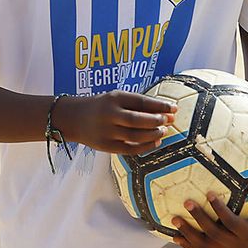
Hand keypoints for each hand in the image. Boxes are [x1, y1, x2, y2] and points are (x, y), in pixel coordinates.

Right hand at [55, 92, 174, 155]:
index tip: (173, 108)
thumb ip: (138, 104)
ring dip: (153, 134)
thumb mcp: (115, 98)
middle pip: (137, 120)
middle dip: (157, 121)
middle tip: (169, 120)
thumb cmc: (101, 107)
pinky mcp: (105, 146)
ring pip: (135, 136)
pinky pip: (129, 149)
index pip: (140, 101)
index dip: (159, 105)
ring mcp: (106, 132)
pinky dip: (145, 147)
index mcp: (113, 98)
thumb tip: (166, 112)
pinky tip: (155, 143)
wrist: (73, 118)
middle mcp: (109, 114)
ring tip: (163, 131)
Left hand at [171, 185, 247, 247]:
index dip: (219, 209)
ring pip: (204, 247)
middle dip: (199, 218)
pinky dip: (188, 246)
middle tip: (186, 202)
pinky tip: (175, 237)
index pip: (231, 223)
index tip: (209, 193)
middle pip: (214, 234)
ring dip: (187, 234)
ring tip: (173, 220)